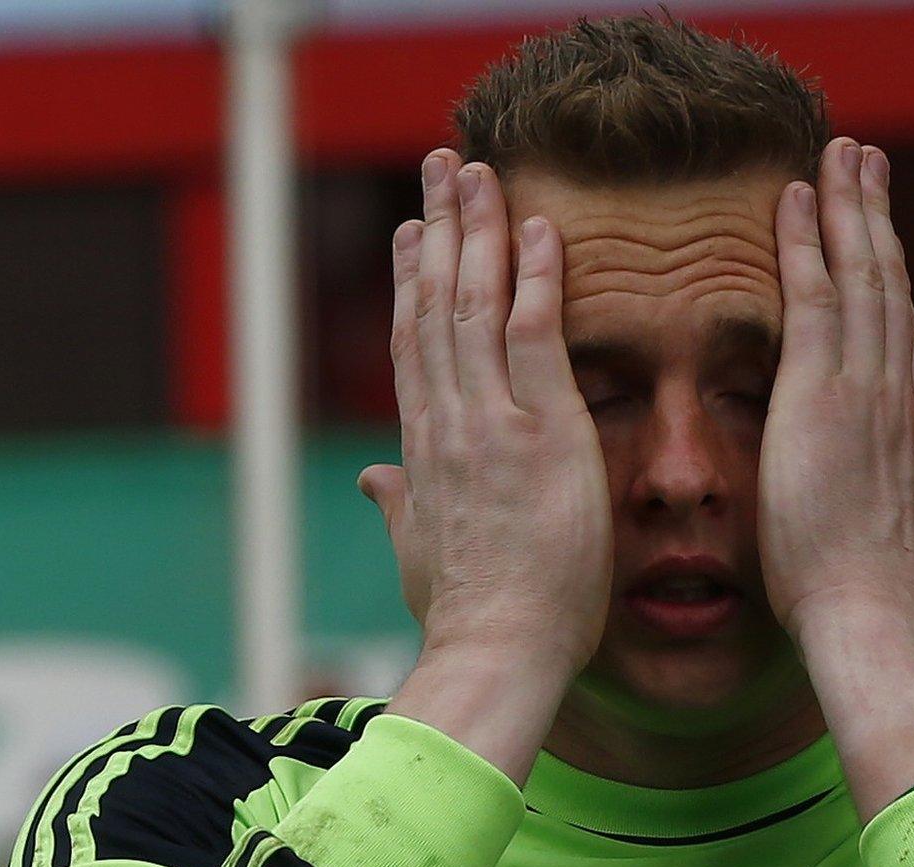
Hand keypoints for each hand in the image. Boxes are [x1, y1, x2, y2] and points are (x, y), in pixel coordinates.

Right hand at [364, 150, 610, 778]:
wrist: (495, 652)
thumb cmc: (468, 618)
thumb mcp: (420, 553)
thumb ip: (399, 506)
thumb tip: (372, 482)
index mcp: (423, 451)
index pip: (414, 347)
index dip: (410, 282)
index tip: (409, 233)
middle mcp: (447, 423)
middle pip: (435, 305)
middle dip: (438, 229)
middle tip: (443, 166)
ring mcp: (489, 423)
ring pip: (475, 303)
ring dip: (479, 230)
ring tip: (480, 170)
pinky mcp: (540, 433)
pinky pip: (535, 334)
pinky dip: (536, 277)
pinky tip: (541, 227)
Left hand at [758, 137, 913, 637]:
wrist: (872, 616)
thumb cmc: (869, 606)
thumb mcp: (889, 549)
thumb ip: (882, 515)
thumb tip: (881, 523)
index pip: (901, 339)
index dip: (892, 284)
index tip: (884, 243)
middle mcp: (901, 398)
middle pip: (893, 289)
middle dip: (880, 223)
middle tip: (871, 167)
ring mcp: (868, 390)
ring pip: (864, 275)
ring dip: (851, 209)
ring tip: (844, 155)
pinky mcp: (824, 394)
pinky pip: (816, 297)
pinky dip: (807, 242)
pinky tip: (795, 197)